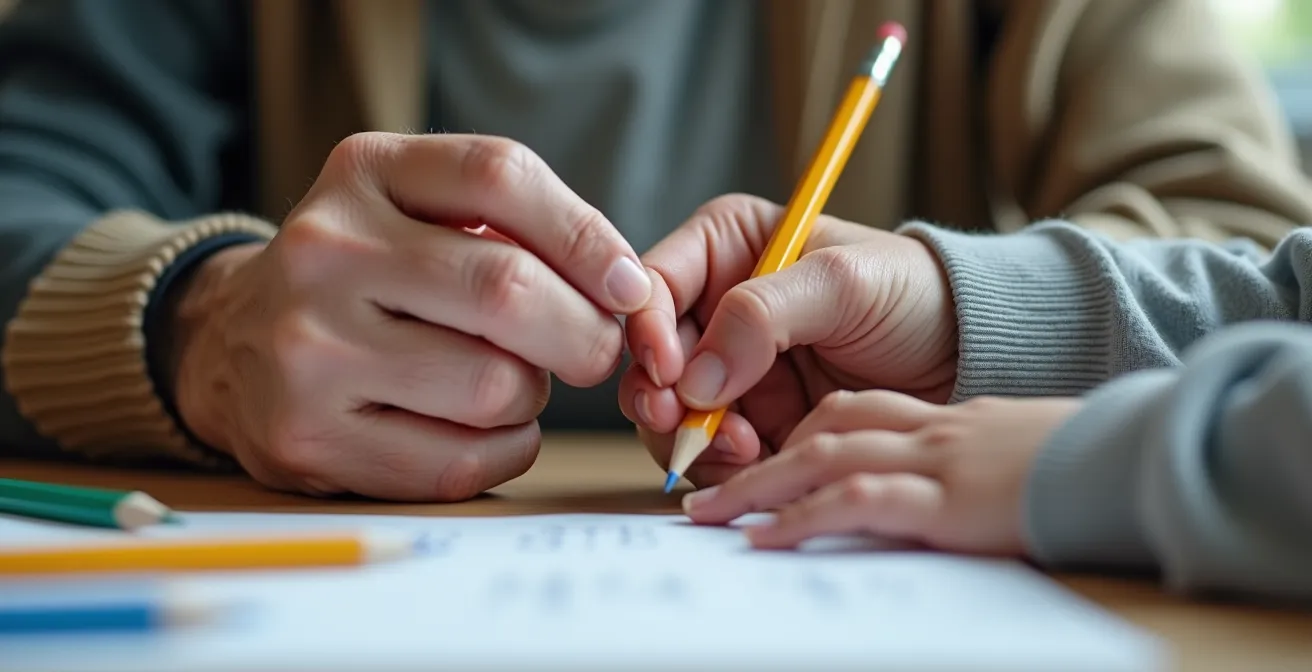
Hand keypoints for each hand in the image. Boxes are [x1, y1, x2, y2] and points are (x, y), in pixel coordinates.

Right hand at [170, 133, 650, 500]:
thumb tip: (630, 294)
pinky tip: (485, 429)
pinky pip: (461, 461)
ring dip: (535, 395)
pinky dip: (505, 450)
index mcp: (363, 172)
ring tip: (510, 381)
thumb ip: (517, 226)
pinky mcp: (308, 441)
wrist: (228, 343)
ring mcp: (308, 350)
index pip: (500, 177)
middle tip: (595, 350)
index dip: (588, 237)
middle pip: (509, 291)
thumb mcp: (414, 207)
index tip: (631, 287)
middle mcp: (323, 251)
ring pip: (495, 386)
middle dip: (585, 333)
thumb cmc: (366, 276)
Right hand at [620, 194, 957, 486]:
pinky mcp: (751, 422)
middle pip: (648, 357)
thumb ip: (761, 314)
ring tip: (743, 446)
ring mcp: (729, 370)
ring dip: (692, 438)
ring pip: (670, 413)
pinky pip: (708, 452)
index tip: (670, 372)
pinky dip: (721, 465)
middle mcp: (715, 308)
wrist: (968, 357)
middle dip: (662, 397)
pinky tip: (758, 462)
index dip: (647, 331)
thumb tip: (694, 376)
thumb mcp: (842, 283)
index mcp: (725, 247)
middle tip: (684, 424)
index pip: (653, 285)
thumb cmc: (913, 294)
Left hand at [682, 391, 1083, 554]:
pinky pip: (856, 500)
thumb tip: (940, 492)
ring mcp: (936, 458)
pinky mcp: (946, 496)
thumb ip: (971, 461)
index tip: (762, 454)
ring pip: (823, 457)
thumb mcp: (1020, 454)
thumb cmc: (1090, 468)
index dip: (798, 429)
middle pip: (823, 426)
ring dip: (758, 485)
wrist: (1141, 464)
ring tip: (708, 514)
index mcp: (947, 417)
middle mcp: (931, 429)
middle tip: (704, 487)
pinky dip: (801, 517)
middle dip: (758, 455)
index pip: (855, 407)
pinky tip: (764, 538)